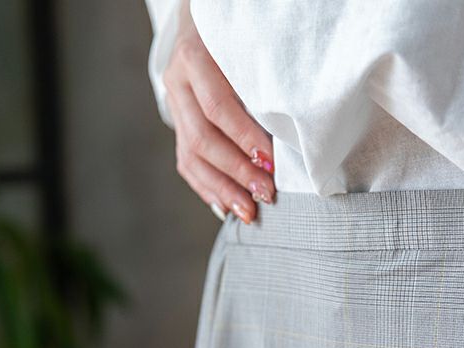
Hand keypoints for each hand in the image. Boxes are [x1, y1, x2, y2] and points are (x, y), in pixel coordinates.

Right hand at [163, 0, 275, 223]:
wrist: (204, 19)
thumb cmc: (240, 33)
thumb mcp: (250, 45)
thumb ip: (261, 79)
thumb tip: (289, 129)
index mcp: (194, 57)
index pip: (218, 106)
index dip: (244, 137)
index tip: (270, 162)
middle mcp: (178, 82)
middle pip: (202, 138)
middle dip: (236, 172)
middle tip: (265, 194)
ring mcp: (174, 104)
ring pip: (191, 157)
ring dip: (222, 189)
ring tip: (248, 212)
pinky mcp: (177, 123)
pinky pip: (187, 163)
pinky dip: (208, 188)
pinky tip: (226, 207)